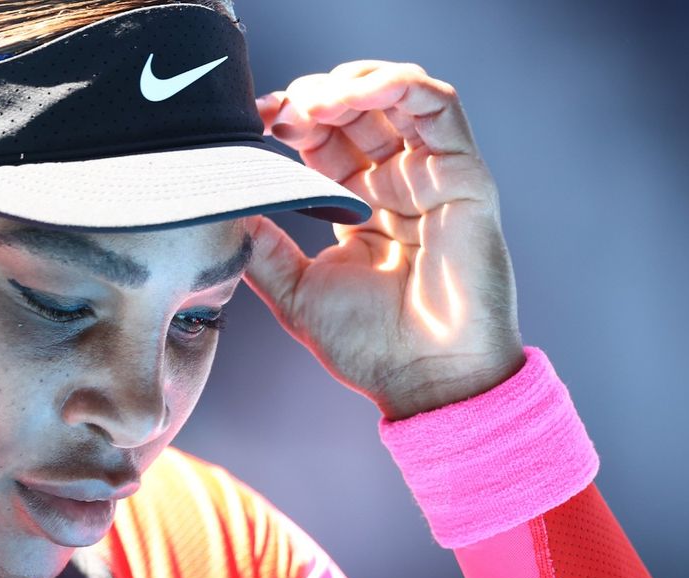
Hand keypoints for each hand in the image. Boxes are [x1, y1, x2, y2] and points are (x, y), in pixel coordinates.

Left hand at [244, 61, 525, 420]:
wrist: (427, 382)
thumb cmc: (370, 347)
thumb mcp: (296, 291)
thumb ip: (263, 248)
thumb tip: (224, 208)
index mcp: (357, 204)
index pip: (321, 139)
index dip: (288, 119)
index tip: (254, 121)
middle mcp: (395, 182)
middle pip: (353, 110)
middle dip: (311, 98)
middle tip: (279, 113)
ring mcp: (431, 175)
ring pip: (395, 95)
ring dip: (349, 84)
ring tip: (313, 104)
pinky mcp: (464, 174)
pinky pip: (437, 106)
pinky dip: (395, 85)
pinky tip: (355, 96)